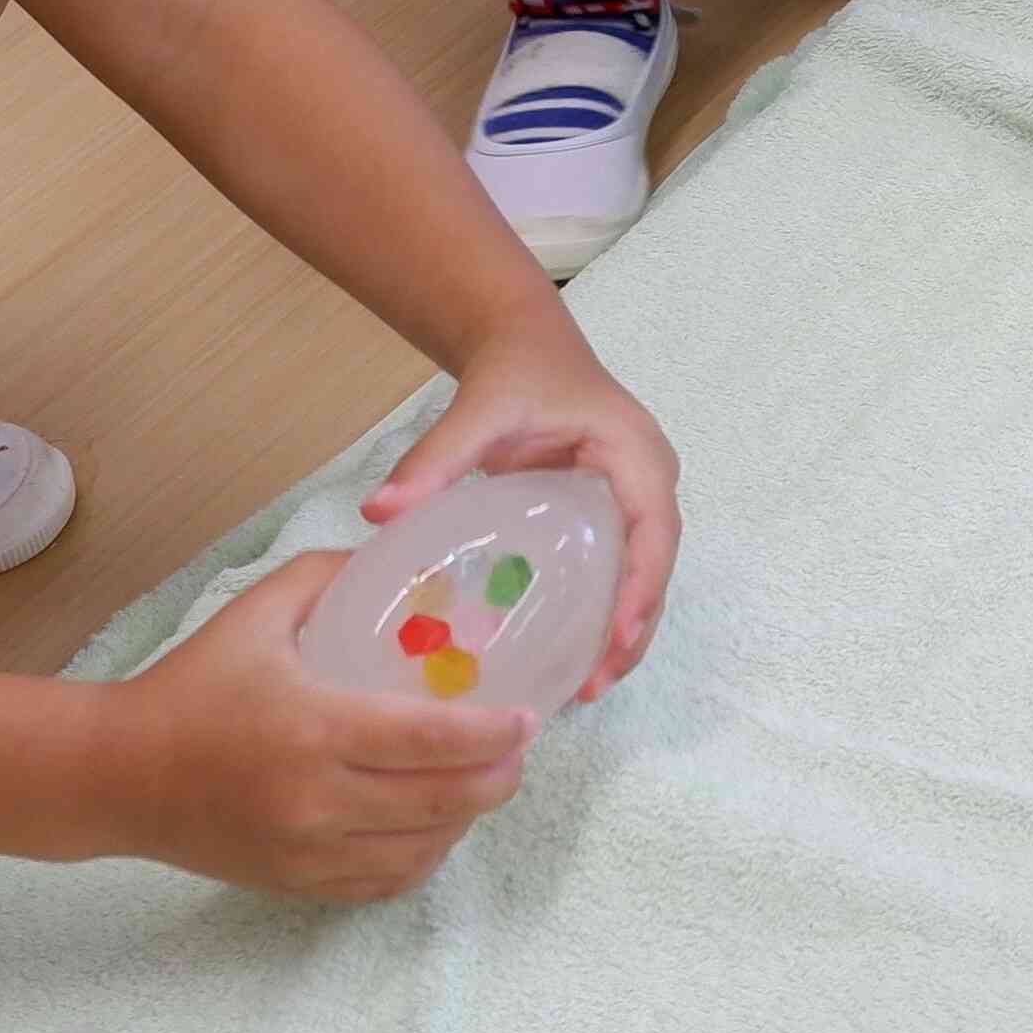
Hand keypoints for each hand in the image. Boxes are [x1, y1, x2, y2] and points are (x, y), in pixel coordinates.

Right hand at [115, 550, 534, 896]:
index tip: (528, 716)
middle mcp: (316, 799)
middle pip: (441, 801)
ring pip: (422, 849)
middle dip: (499, 777)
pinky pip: (384, 882)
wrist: (118, 774)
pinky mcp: (297, 883)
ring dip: (467, 818)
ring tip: (485, 781)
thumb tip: (400, 551)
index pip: (430, 740)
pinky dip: (424, 856)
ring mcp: (307, 851)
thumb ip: (329, 574)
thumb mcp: (259, 611)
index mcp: (313, 728)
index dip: (492, 734)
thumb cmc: (192, 685)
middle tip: (519, 748)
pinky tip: (436, 823)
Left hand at [371, 322, 682, 702]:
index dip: (641, 587)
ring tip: (585, 688)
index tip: (613, 638)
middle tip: (592, 686)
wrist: (525, 344)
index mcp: (635, 453)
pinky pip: (622, 572)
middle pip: (656, 567)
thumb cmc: (515, 373)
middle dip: (632, 630)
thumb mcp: (478, 410)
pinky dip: (606, 616)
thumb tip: (376, 512)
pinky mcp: (613, 516)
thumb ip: (432, 459)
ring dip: (623, 633)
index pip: (654, 530)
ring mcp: (636, 500)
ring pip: (645, 578)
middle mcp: (649, 480)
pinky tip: (572, 655)